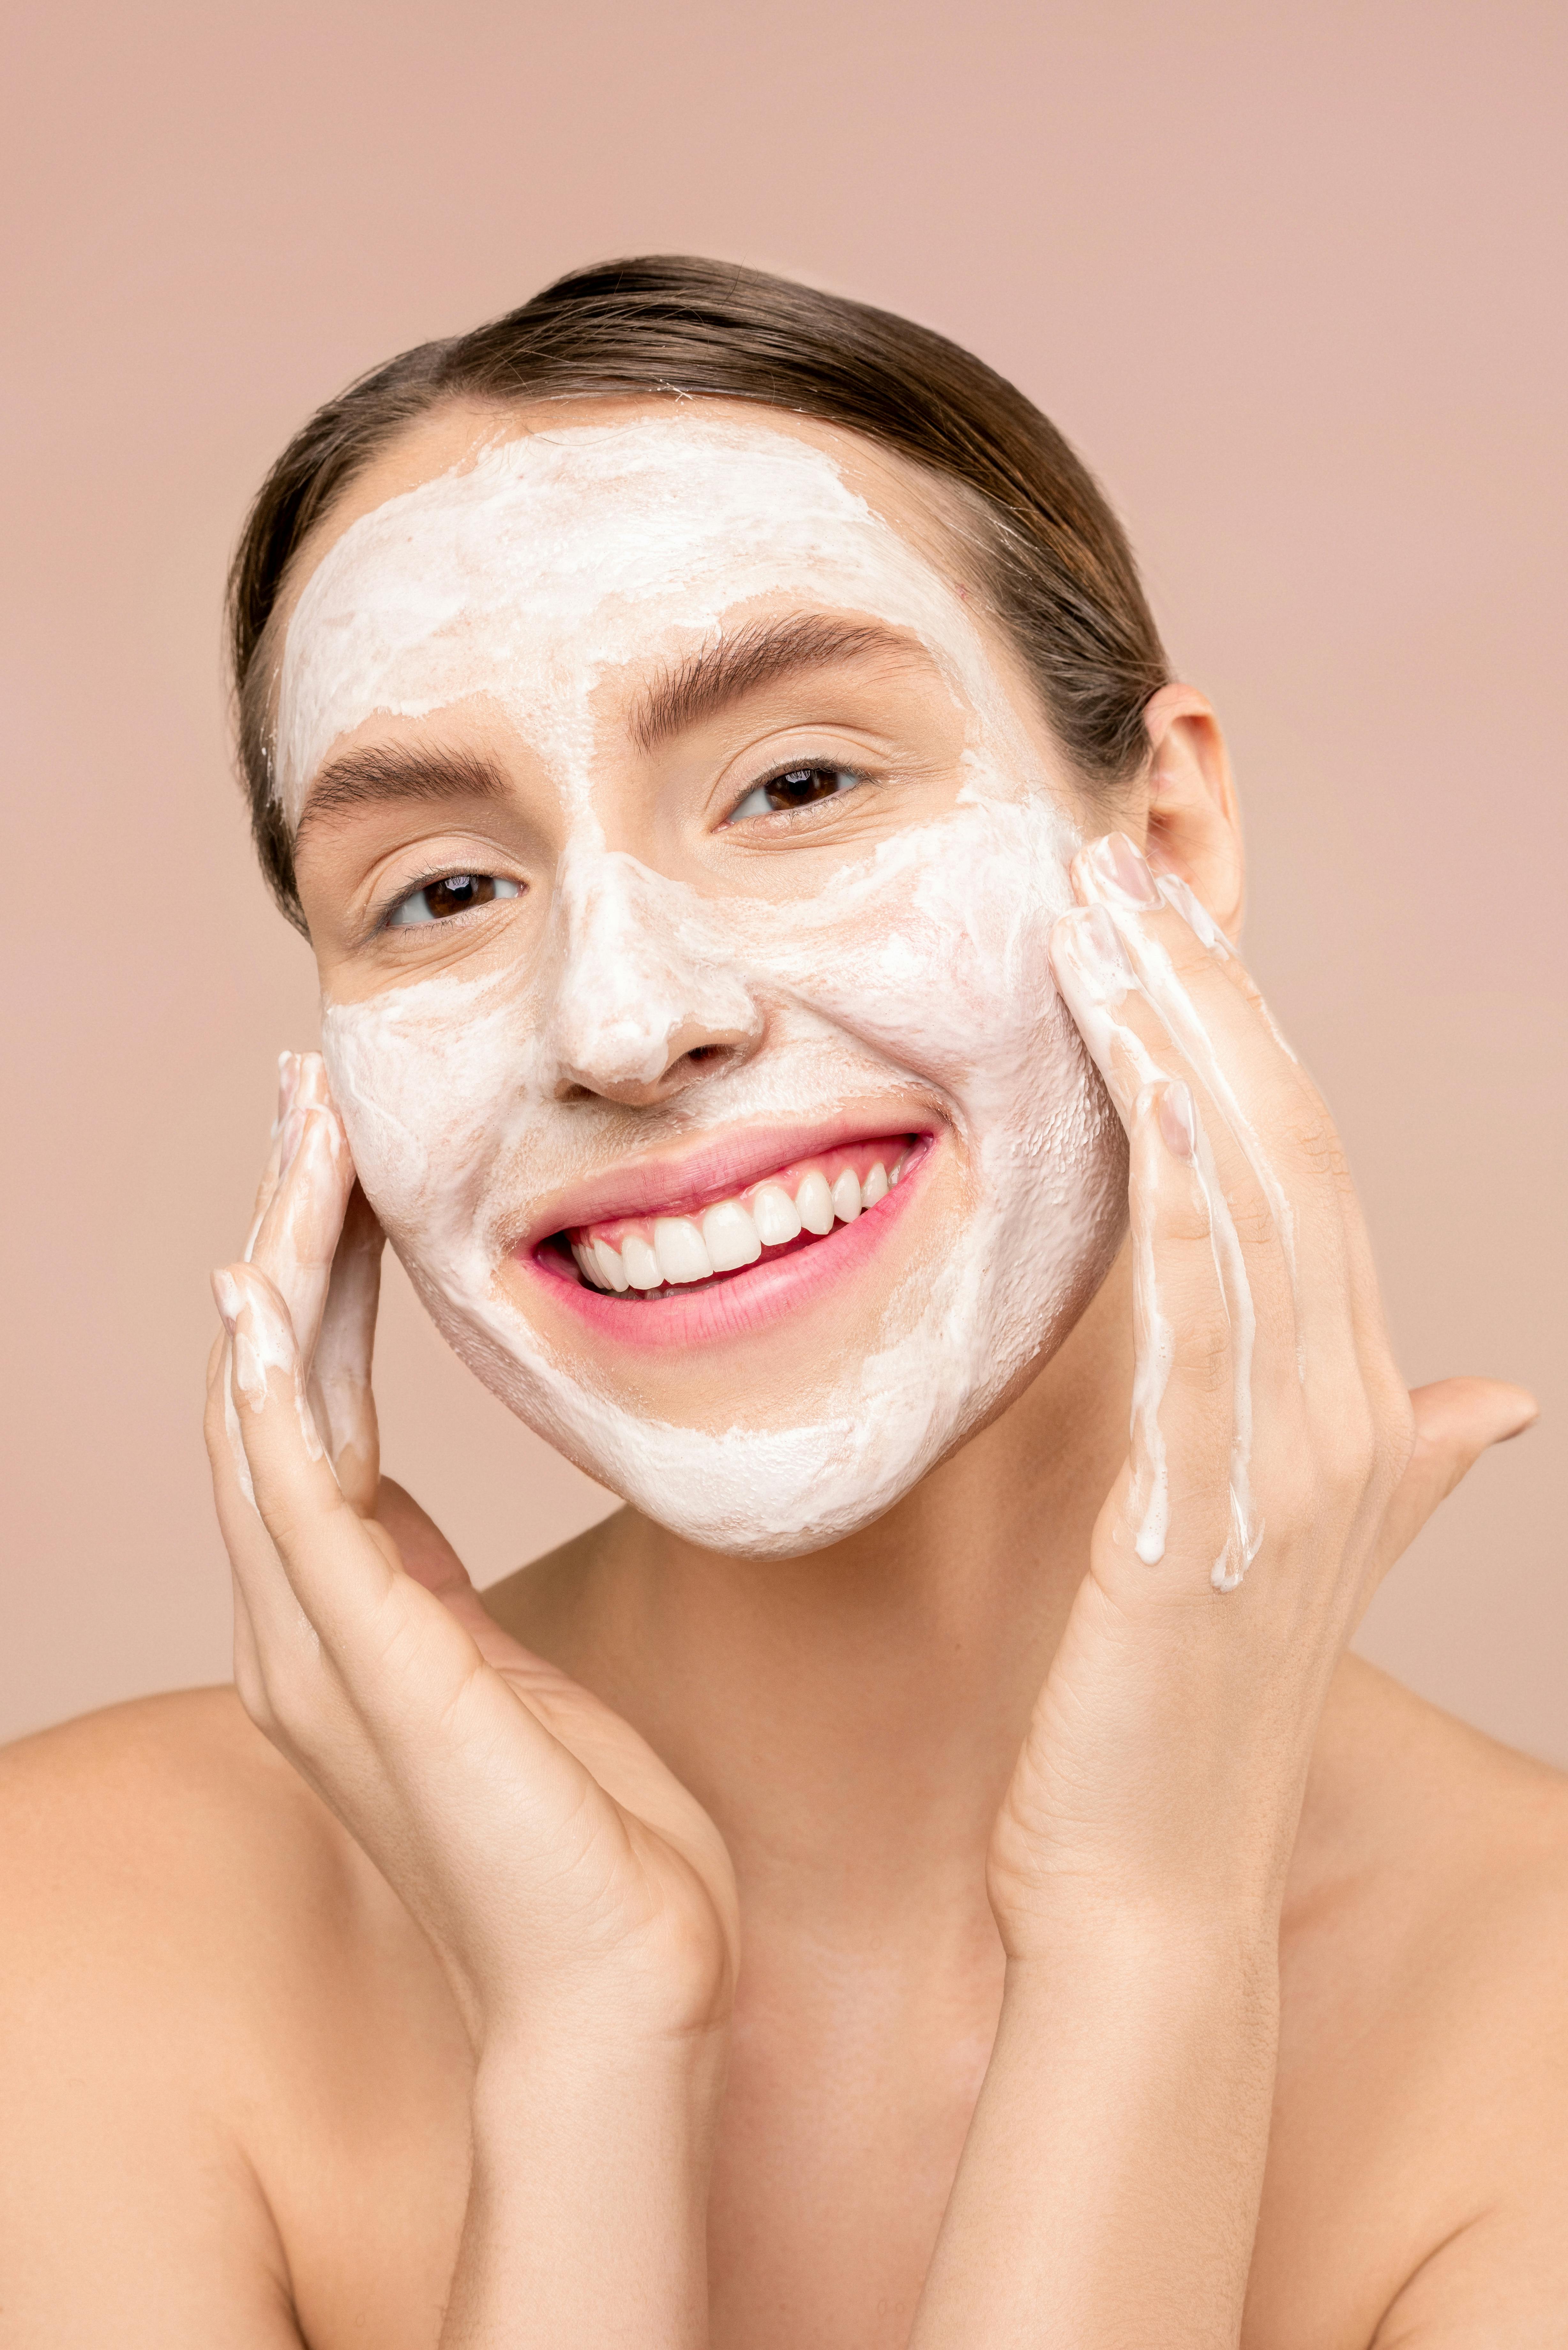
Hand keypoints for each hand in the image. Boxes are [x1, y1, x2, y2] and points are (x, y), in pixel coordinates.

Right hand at [203, 1053, 738, 2058]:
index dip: (314, 1281)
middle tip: (305, 1105)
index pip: (307, 1408)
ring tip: (300, 1143)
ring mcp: (319, 1651)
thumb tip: (424, 1530)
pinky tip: (260, 1289)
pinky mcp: (369, 1669)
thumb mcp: (510, 1678)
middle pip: (263, 1387)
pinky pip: (292, 1496)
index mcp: (345, 1623)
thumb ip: (445, 1600)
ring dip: (278, 1268)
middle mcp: (300, 1629)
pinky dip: (268, 1388)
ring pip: (263, 1413)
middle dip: (283, 1238)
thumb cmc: (599, 1841)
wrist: (626, 1989)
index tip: (344, 1164)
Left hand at [988, 833, 1535, 1948]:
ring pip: (1251, 1199)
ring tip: (1101, 921)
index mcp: (1352, 1407)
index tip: (1161, 926)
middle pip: (1288, 1152)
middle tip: (1121, 868)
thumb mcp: (1298, 1560)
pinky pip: (1198, 1306)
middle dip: (1209, 998)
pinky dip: (1167, 1180)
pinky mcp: (1206, 1509)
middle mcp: (1343, 1413)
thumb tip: (1492, 1400)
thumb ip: (1400, 1469)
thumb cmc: (1180, 1713)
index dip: (1242, 1037)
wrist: (1145, 1885)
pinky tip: (1117, 1075)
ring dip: (1180, 1048)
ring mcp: (1291, 1461)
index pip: (1306, 1172)